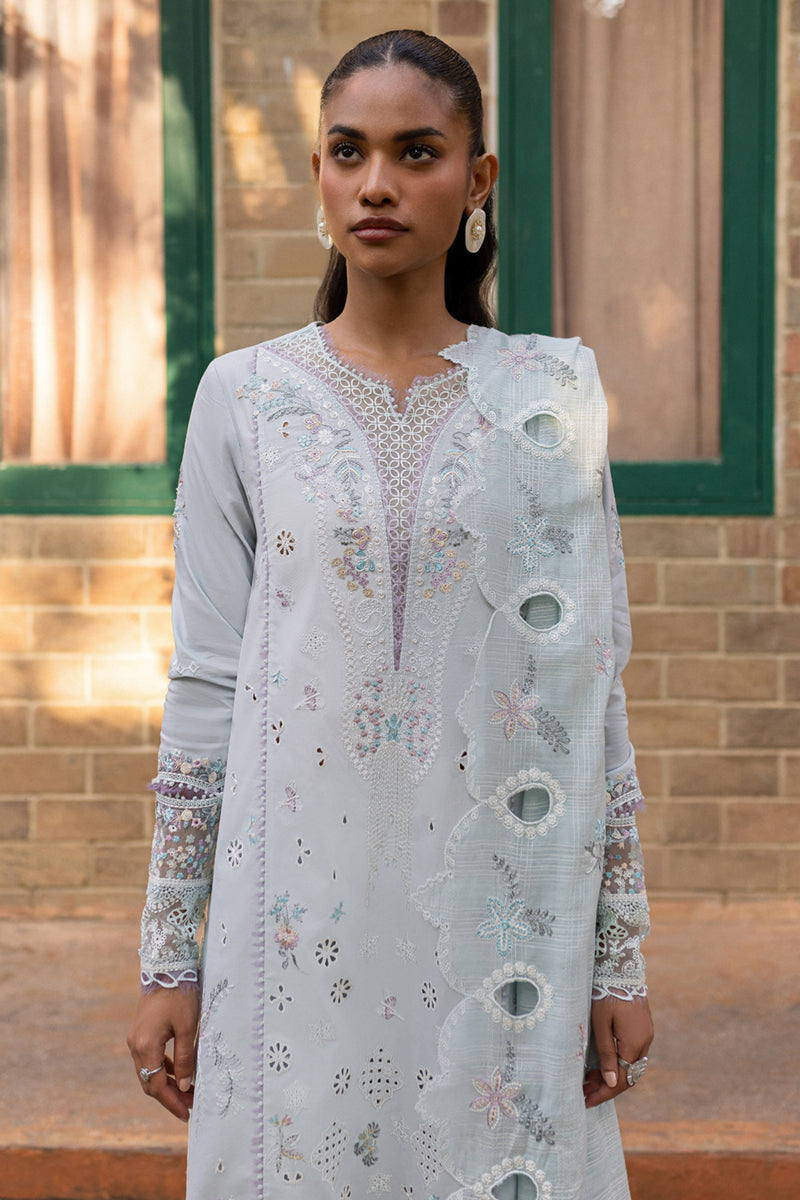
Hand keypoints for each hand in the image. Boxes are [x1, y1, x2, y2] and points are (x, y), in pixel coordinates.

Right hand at [127, 985, 199, 1121]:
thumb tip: (186, 1086)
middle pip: (150, 1082)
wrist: (166, 967)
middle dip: (170, 1096)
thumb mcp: (187, 1028)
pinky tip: (178, 1072)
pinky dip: (163, 1068)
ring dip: (167, 1083)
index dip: (172, 1102)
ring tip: (188, 1092)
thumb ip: (186, 1058)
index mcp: (145, 1046)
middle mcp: (135, 1045)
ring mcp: (135, 1038)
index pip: (157, 1085)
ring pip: (149, 1071)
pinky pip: (149, 1058)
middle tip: (190, 1106)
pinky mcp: (140, 1032)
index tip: (187, 1114)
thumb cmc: (179, 995)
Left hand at [583, 994, 653, 1108]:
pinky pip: (632, 1053)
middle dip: (607, 1087)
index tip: (586, 1101)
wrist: (621, 968)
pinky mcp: (643, 1028)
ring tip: (589, 1080)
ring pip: (630, 1065)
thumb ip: (607, 1054)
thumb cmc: (606, 993)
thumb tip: (611, 1083)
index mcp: (633, 1044)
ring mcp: (646, 1035)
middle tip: (584, 1092)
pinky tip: (603, 1063)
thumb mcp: (600, 1024)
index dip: (604, 1093)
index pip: (621, 1080)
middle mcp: (644, 1042)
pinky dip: (618, 1062)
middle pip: (628, 1076)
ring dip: (612, 1075)